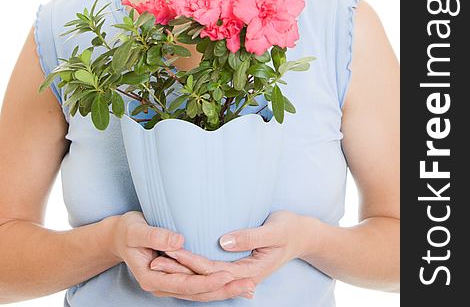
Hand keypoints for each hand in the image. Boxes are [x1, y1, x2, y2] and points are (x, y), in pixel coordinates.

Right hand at [112, 211, 254, 300]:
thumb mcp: (137, 230)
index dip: (207, 281)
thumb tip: (179, 242)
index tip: (228, 275)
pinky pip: (198, 285)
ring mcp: (170, 283)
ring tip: (249, 287)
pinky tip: (232, 282)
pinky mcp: (176, 277)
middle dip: (224, 291)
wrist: (118, 236)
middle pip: (197, 294)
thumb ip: (156, 237)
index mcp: (153, 278)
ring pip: (200, 293)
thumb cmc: (127, 230)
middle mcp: (163, 286)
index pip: (185, 284)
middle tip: (249, 286)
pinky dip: (216, 285)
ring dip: (224, 290)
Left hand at [149, 210, 306, 300]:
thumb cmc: (290, 228)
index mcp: (251, 271)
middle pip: (205, 278)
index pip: (213, 270)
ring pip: (206, 277)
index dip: (191, 262)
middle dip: (180, 271)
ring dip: (183, 272)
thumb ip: (250, 236)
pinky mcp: (237, 265)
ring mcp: (240, 272)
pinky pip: (212, 271)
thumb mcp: (274, 230)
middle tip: (155, 263)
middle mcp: (243, 276)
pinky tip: (180, 263)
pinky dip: (194, 268)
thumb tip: (223, 242)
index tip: (170, 254)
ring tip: (159, 263)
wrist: (304, 235)